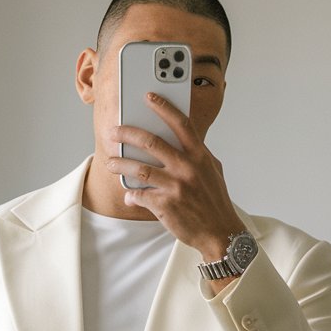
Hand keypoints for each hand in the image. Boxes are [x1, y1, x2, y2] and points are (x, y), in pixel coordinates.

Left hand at [105, 92, 244, 260]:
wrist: (220, 233)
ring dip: (120, 164)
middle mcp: (187, 168)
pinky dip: (132, 195)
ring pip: (140, 169)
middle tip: (114, 132)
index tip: (149, 97)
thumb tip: (179, 145)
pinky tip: (129, 194)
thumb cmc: (215, 202)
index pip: (181, 124)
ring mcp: (176, 187)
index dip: (164, 108)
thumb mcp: (213, 172)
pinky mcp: (165, 205)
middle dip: (128, 133)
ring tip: (110, 162)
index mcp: (200, 156)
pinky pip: (140, 195)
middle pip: (152, 142)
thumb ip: (197, 155)